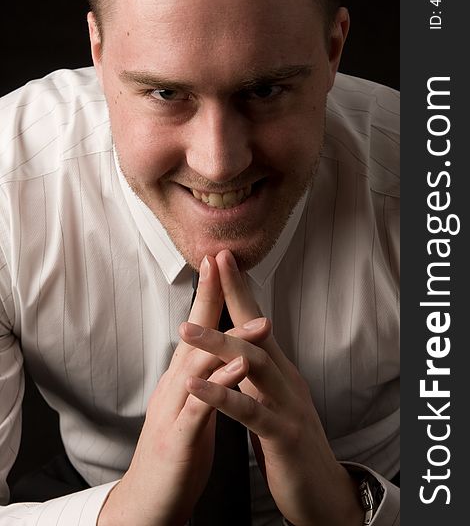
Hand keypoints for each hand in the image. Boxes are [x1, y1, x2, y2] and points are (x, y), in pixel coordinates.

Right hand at [98, 255, 268, 525]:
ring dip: (227, 341)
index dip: (208, 295)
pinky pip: (200, 409)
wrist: (148, 502)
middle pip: (195, 336)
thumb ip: (203, 378)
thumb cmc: (176, 451)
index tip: (220, 263)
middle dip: (210, 298)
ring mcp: (173, 411)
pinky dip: (217, 387)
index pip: (198, 330)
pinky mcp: (177, 440)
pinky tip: (236, 369)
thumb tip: (220, 352)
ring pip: (199, 368)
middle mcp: (174, 387)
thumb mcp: (192, 407)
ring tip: (258, 322)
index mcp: (182, 380)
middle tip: (224, 264)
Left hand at [181, 250, 363, 525]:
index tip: (221, 259)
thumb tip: (237, 347)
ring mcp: (287, 404)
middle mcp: (285, 378)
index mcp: (278, 370)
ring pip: (253, 364)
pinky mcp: (284, 435)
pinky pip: (250, 412)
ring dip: (219, 343)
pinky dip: (222, 396)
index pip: (255, 321)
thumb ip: (256, 372)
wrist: (323, 490)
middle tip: (213, 266)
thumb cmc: (289, 441)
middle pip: (257, 330)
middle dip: (235, 296)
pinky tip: (196, 385)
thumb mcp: (271, 398)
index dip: (240, 289)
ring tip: (186, 329)